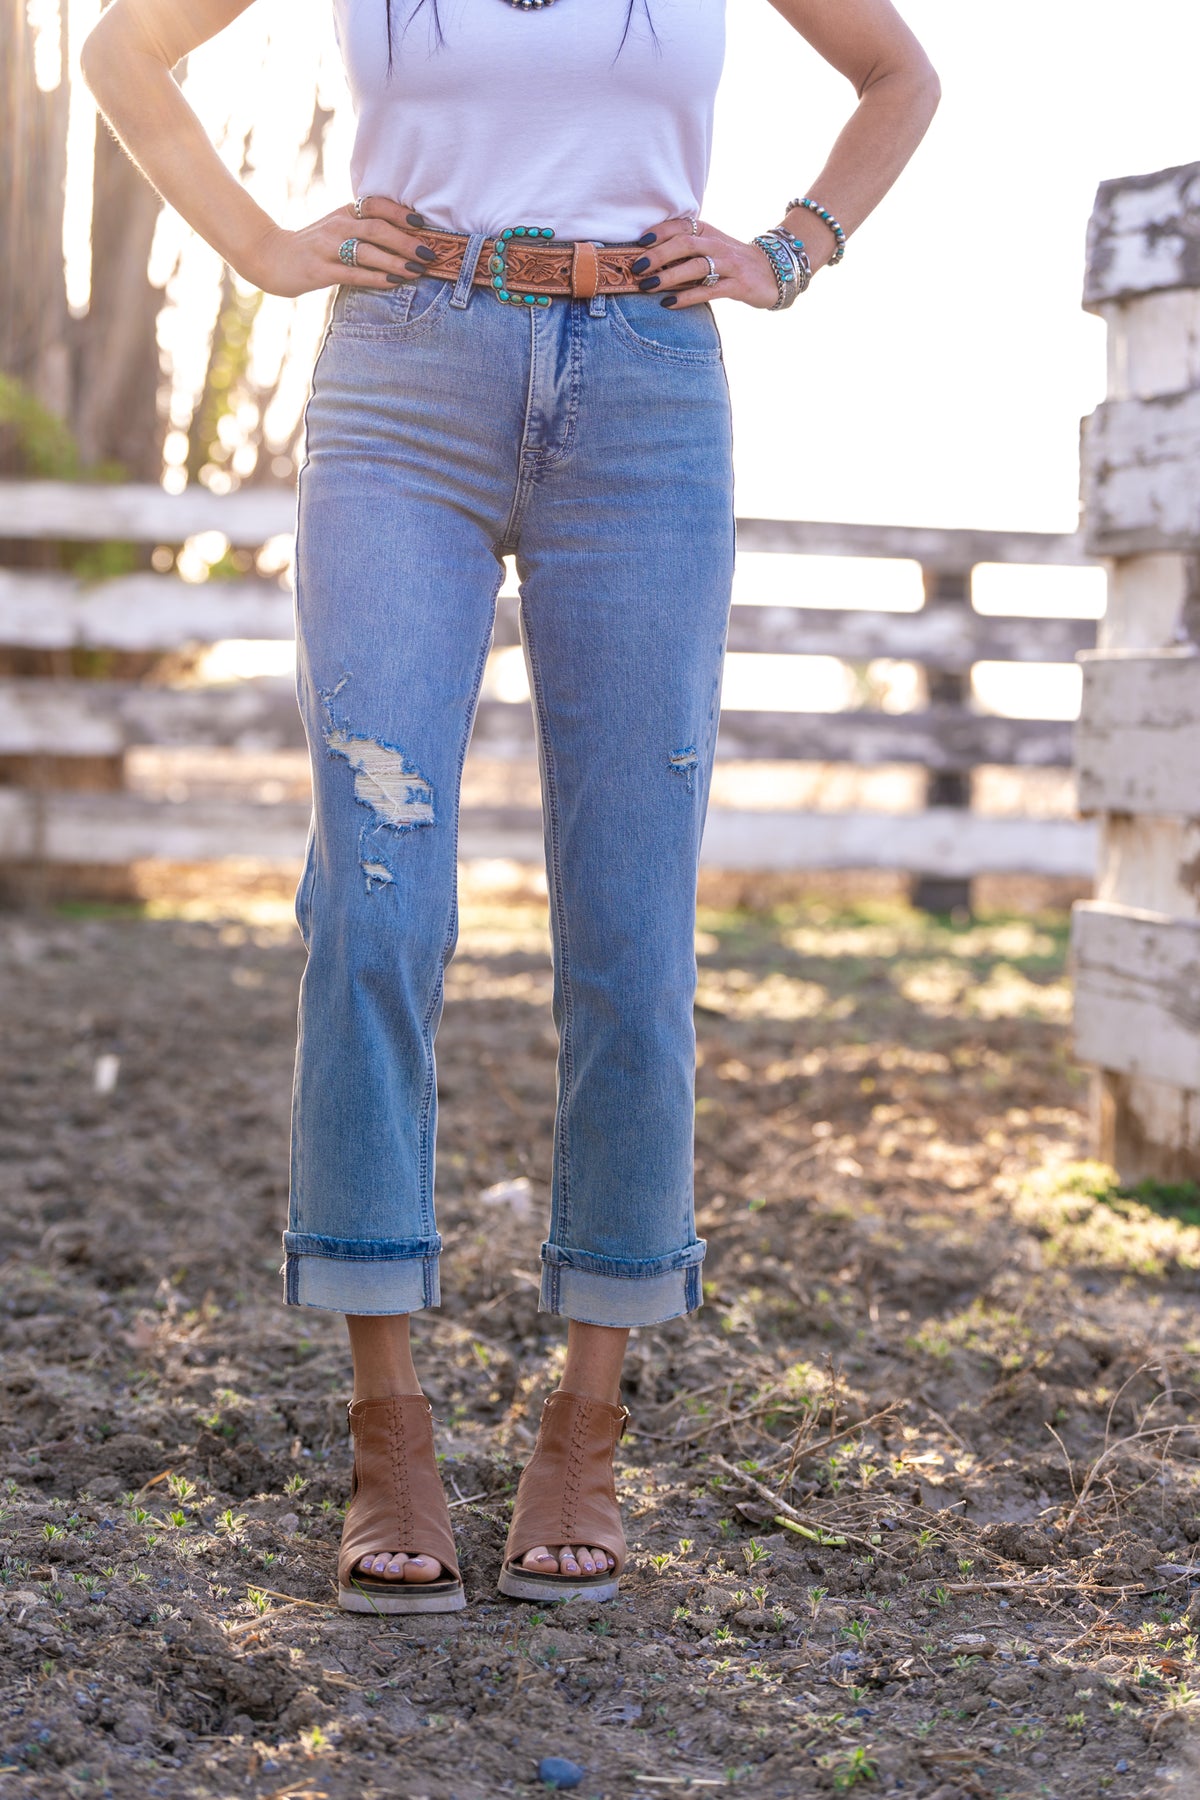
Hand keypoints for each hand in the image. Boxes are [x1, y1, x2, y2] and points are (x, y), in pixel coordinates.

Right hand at [246, 196, 437, 298]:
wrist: (271, 256)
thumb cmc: (313, 245)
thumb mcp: (336, 226)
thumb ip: (363, 227)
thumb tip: (404, 235)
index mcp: (344, 212)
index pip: (377, 206)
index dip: (401, 213)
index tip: (423, 223)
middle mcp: (337, 225)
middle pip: (378, 228)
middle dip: (407, 240)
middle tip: (429, 252)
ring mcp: (328, 248)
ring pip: (368, 251)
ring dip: (396, 261)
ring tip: (418, 269)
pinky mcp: (321, 270)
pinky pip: (354, 274)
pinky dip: (377, 278)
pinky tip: (394, 282)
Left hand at [628, 214, 780, 310]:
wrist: (774, 272)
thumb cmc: (732, 263)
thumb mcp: (711, 248)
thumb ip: (686, 249)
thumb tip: (648, 258)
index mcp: (708, 232)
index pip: (681, 225)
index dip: (660, 232)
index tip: (639, 242)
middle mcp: (717, 244)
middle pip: (685, 244)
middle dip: (658, 255)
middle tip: (637, 267)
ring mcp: (729, 264)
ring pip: (696, 266)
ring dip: (669, 276)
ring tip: (647, 286)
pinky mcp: (738, 285)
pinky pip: (709, 291)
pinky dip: (687, 297)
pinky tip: (669, 303)